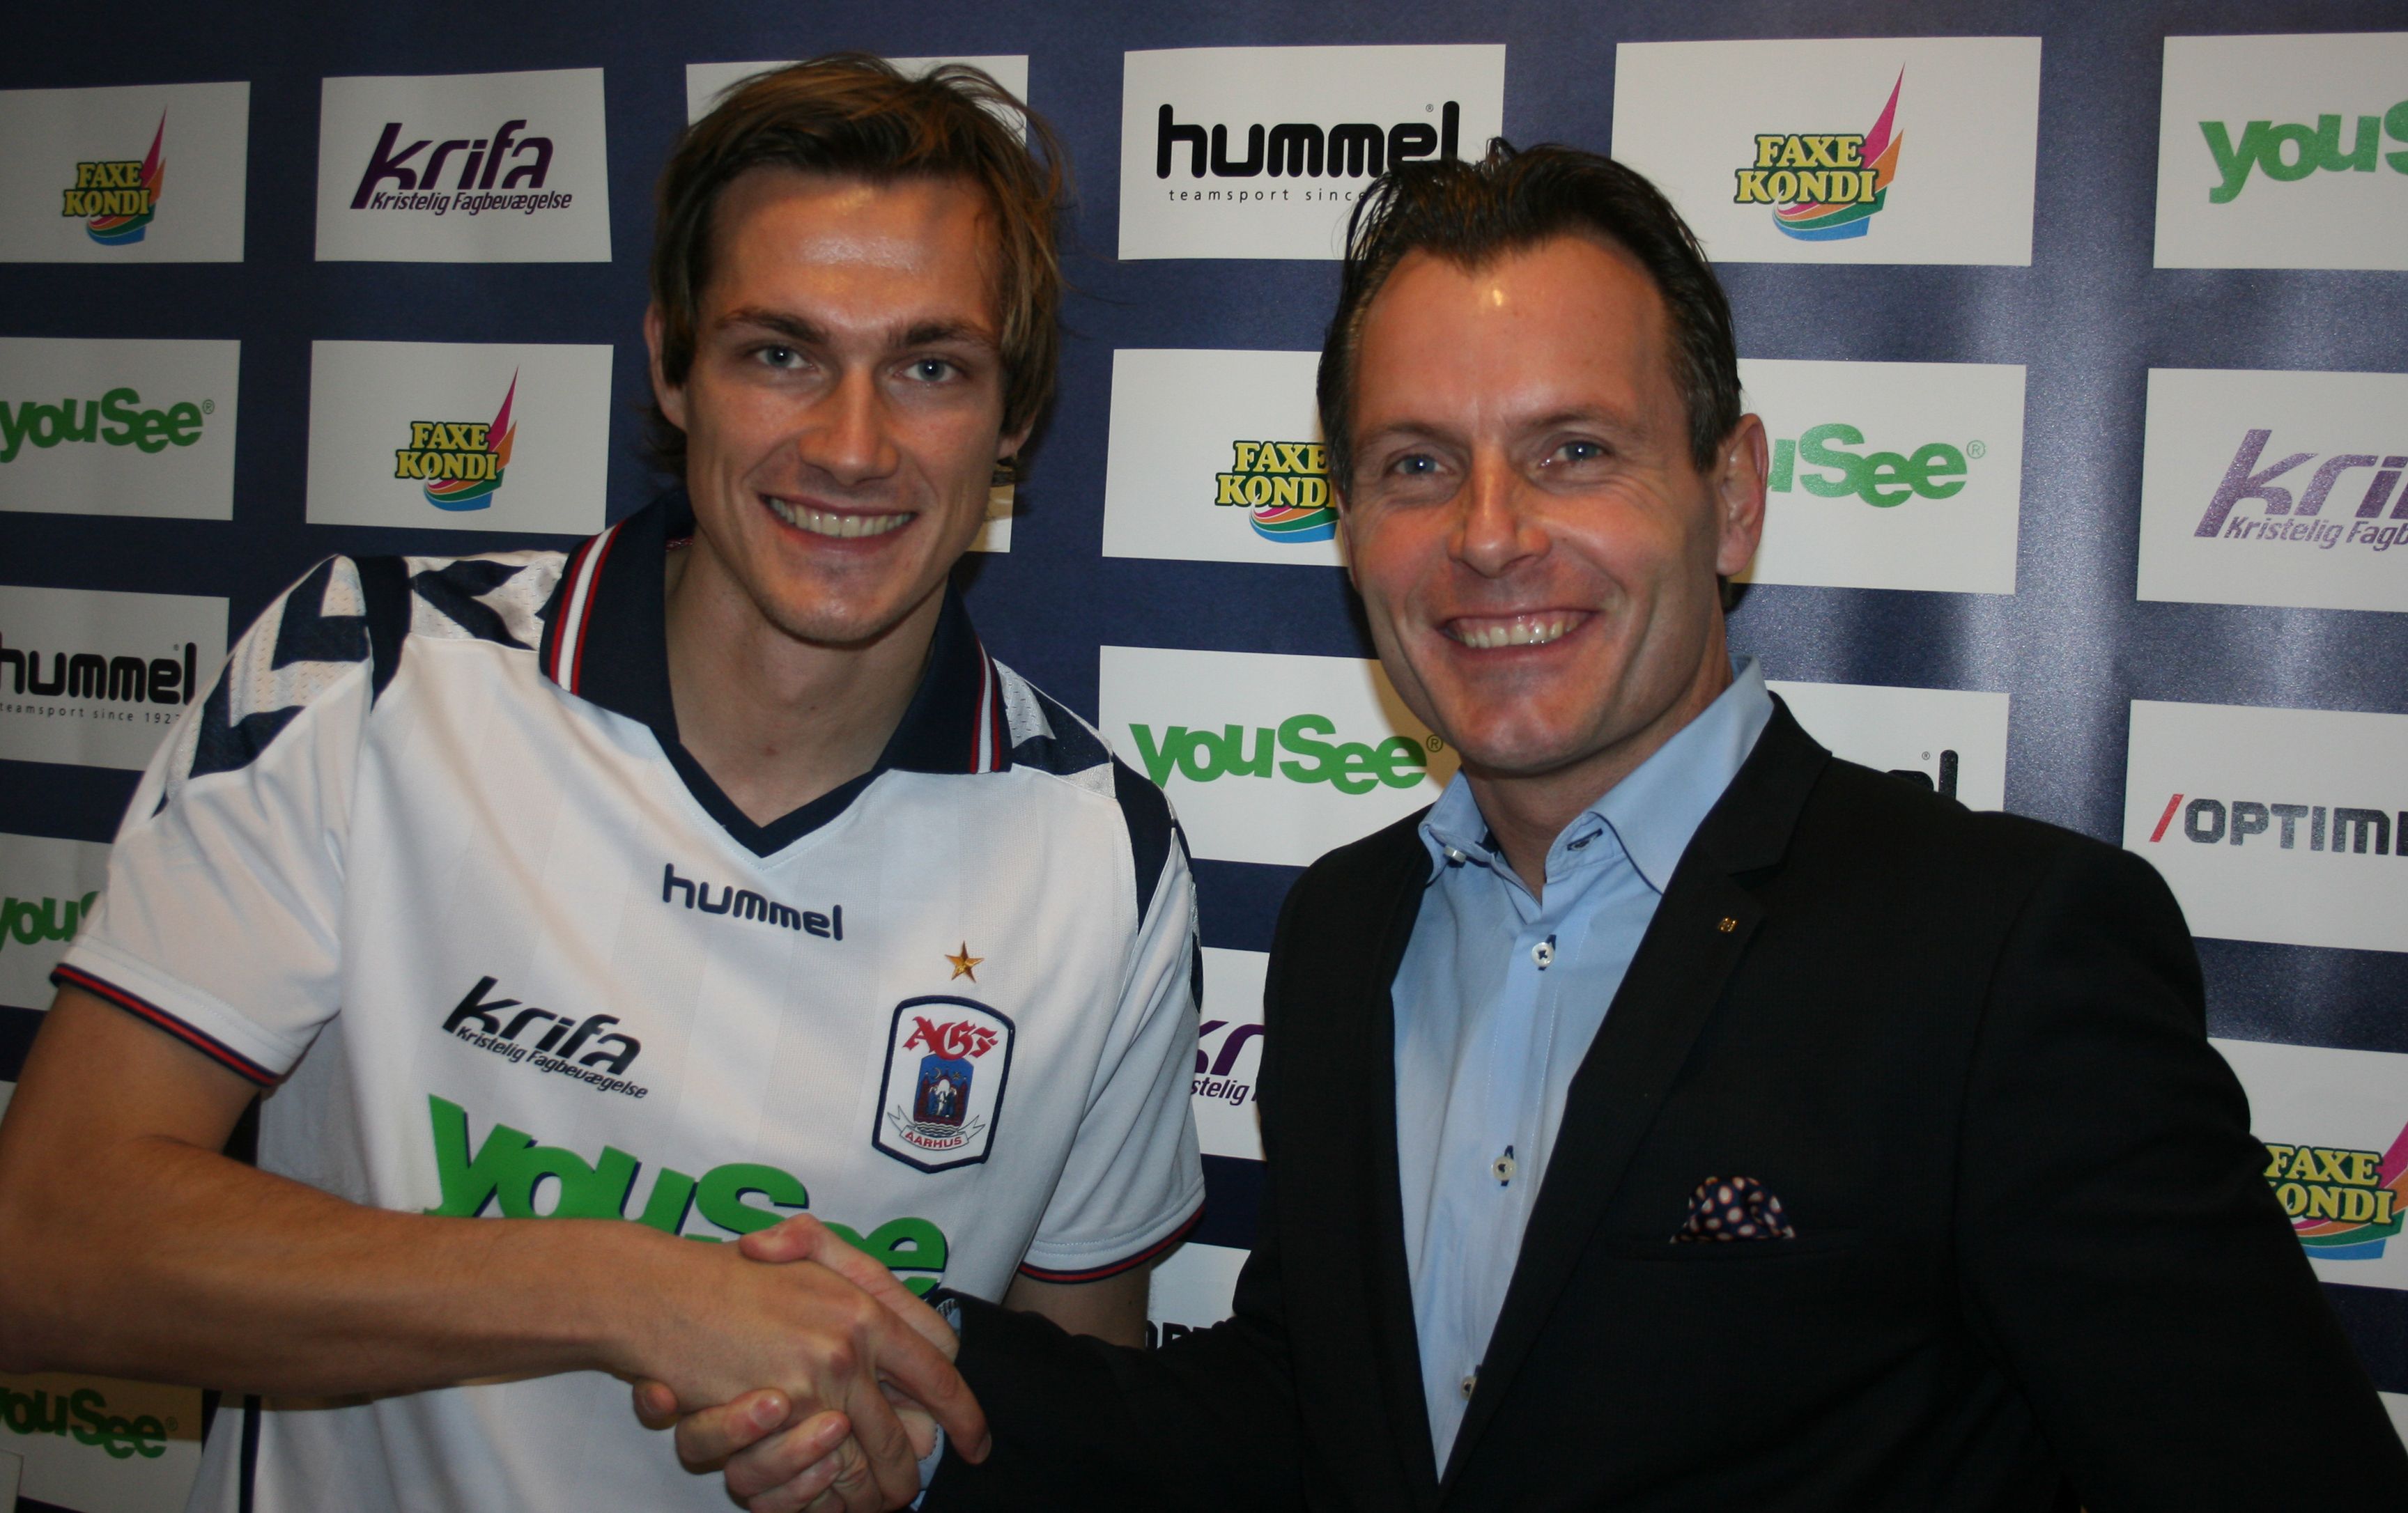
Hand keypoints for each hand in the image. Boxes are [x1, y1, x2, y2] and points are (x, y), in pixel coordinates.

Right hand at [624, 1216, 984, 1510]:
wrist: (662, 1290)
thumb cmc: (738, 1269)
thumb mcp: (811, 1247)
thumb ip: (864, 1275)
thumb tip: (917, 1331)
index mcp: (863, 1309)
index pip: (938, 1366)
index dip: (963, 1408)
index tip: (975, 1437)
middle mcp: (843, 1350)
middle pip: (903, 1430)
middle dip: (915, 1467)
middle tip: (921, 1485)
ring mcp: (806, 1389)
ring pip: (863, 1461)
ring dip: (877, 1489)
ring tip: (886, 1501)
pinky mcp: (768, 1422)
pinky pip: (814, 1475)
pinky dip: (826, 1493)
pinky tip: (836, 1500)